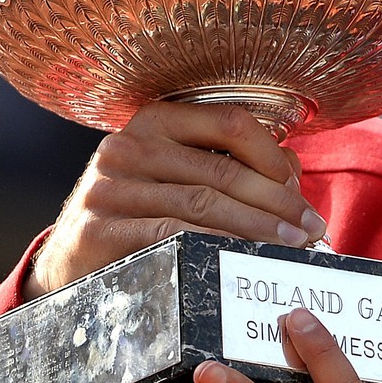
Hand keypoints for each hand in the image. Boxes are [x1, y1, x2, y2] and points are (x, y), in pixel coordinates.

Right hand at [25, 102, 327, 297]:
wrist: (70, 262)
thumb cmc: (143, 215)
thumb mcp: (182, 178)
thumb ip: (235, 166)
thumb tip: (292, 173)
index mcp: (156, 119)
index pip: (230, 122)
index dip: (273, 156)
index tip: (301, 191)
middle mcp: (128, 144)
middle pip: (222, 169)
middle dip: (276, 203)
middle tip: (311, 230)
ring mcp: (108, 186)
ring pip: (202, 203)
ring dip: (257, 228)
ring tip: (292, 247)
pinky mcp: (98, 228)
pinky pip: (171, 235)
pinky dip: (215, 246)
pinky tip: (243, 260)